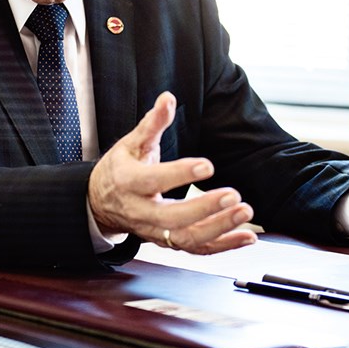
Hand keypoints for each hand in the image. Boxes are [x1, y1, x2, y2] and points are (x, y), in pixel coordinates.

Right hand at [88, 92, 256, 254]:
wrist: (101, 204)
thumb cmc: (120, 169)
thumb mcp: (131, 143)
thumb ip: (153, 122)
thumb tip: (168, 98)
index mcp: (128, 182)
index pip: (154, 180)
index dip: (180, 174)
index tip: (207, 165)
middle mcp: (141, 212)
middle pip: (172, 218)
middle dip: (205, 208)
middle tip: (233, 195)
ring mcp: (155, 231)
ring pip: (187, 238)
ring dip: (219, 229)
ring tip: (244, 212)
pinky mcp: (168, 242)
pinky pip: (197, 249)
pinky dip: (224, 245)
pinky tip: (247, 235)